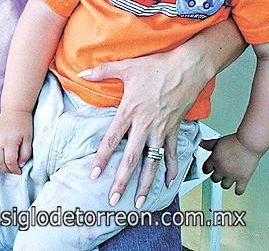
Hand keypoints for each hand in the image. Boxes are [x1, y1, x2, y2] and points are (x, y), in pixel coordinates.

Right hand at [0, 110, 32, 174]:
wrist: (14, 108)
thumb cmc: (23, 123)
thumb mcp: (29, 138)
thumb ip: (26, 153)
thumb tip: (20, 165)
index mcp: (10, 142)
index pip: (10, 162)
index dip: (15, 170)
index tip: (19, 172)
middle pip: (0, 163)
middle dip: (7, 170)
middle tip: (14, 171)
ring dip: (0, 166)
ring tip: (7, 166)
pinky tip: (0, 160)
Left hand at [79, 49, 203, 205]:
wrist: (187, 67)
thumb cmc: (157, 65)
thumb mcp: (127, 66)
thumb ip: (102, 71)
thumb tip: (81, 74)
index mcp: (129, 111)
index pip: (112, 139)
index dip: (102, 158)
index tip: (94, 175)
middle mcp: (144, 124)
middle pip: (131, 158)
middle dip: (121, 181)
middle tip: (113, 200)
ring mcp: (161, 129)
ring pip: (152, 163)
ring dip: (145, 184)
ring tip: (138, 203)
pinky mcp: (175, 129)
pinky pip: (172, 154)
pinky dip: (171, 170)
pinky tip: (168, 184)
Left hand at [200, 134, 261, 194]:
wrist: (248, 142)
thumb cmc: (235, 141)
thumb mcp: (218, 141)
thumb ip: (208, 144)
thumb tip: (201, 143)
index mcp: (215, 160)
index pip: (206, 169)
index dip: (208, 169)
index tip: (210, 169)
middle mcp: (222, 169)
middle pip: (214, 179)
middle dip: (217, 175)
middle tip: (221, 172)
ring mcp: (232, 175)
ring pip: (224, 186)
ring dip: (226, 182)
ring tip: (229, 178)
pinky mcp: (243, 179)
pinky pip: (238, 191)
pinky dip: (238, 190)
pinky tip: (238, 186)